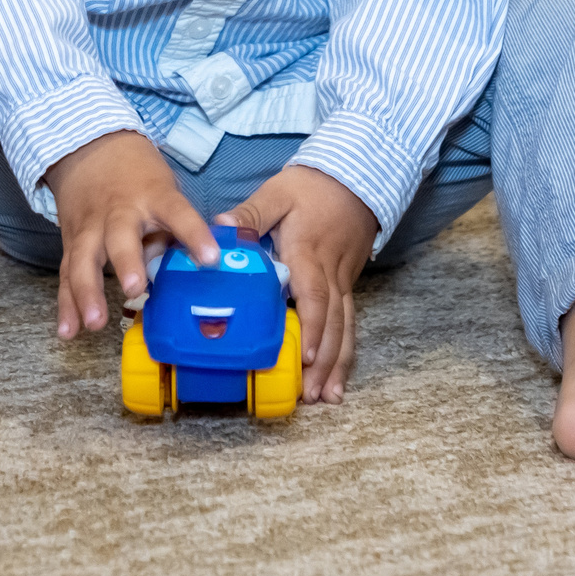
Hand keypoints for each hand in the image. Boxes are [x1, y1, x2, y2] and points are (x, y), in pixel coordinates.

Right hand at [42, 131, 217, 338]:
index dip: (194, 234)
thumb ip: (173, 230)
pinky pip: (67, 274)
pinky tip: (68, 331)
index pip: (177, 212)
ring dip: (87, 292)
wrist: (89, 149)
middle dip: (127, 262)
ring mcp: (90, 227)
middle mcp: (118, 212)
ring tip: (95, 322)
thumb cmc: (139, 178)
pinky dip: (66, 304)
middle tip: (136, 289)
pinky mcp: (71, 242)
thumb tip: (187, 270)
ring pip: (84, 259)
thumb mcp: (164, 191)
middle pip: (120, 236)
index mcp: (153, 196)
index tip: (211, 258)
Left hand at [220, 164, 379, 402]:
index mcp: (308, 254)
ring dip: (338, 364)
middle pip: (332, 322)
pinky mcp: (346, 285)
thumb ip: (251, 214)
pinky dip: (346, 352)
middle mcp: (329, 274)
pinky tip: (338, 379)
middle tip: (312, 395)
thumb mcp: (277, 192)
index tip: (308, 355)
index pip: (314, 295)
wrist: (354, 178)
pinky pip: (350, 322)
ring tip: (327, 397)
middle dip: (325, 361)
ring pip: (345, 328)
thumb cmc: (311, 188)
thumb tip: (220, 228)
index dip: (312, 326)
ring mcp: (342, 282)